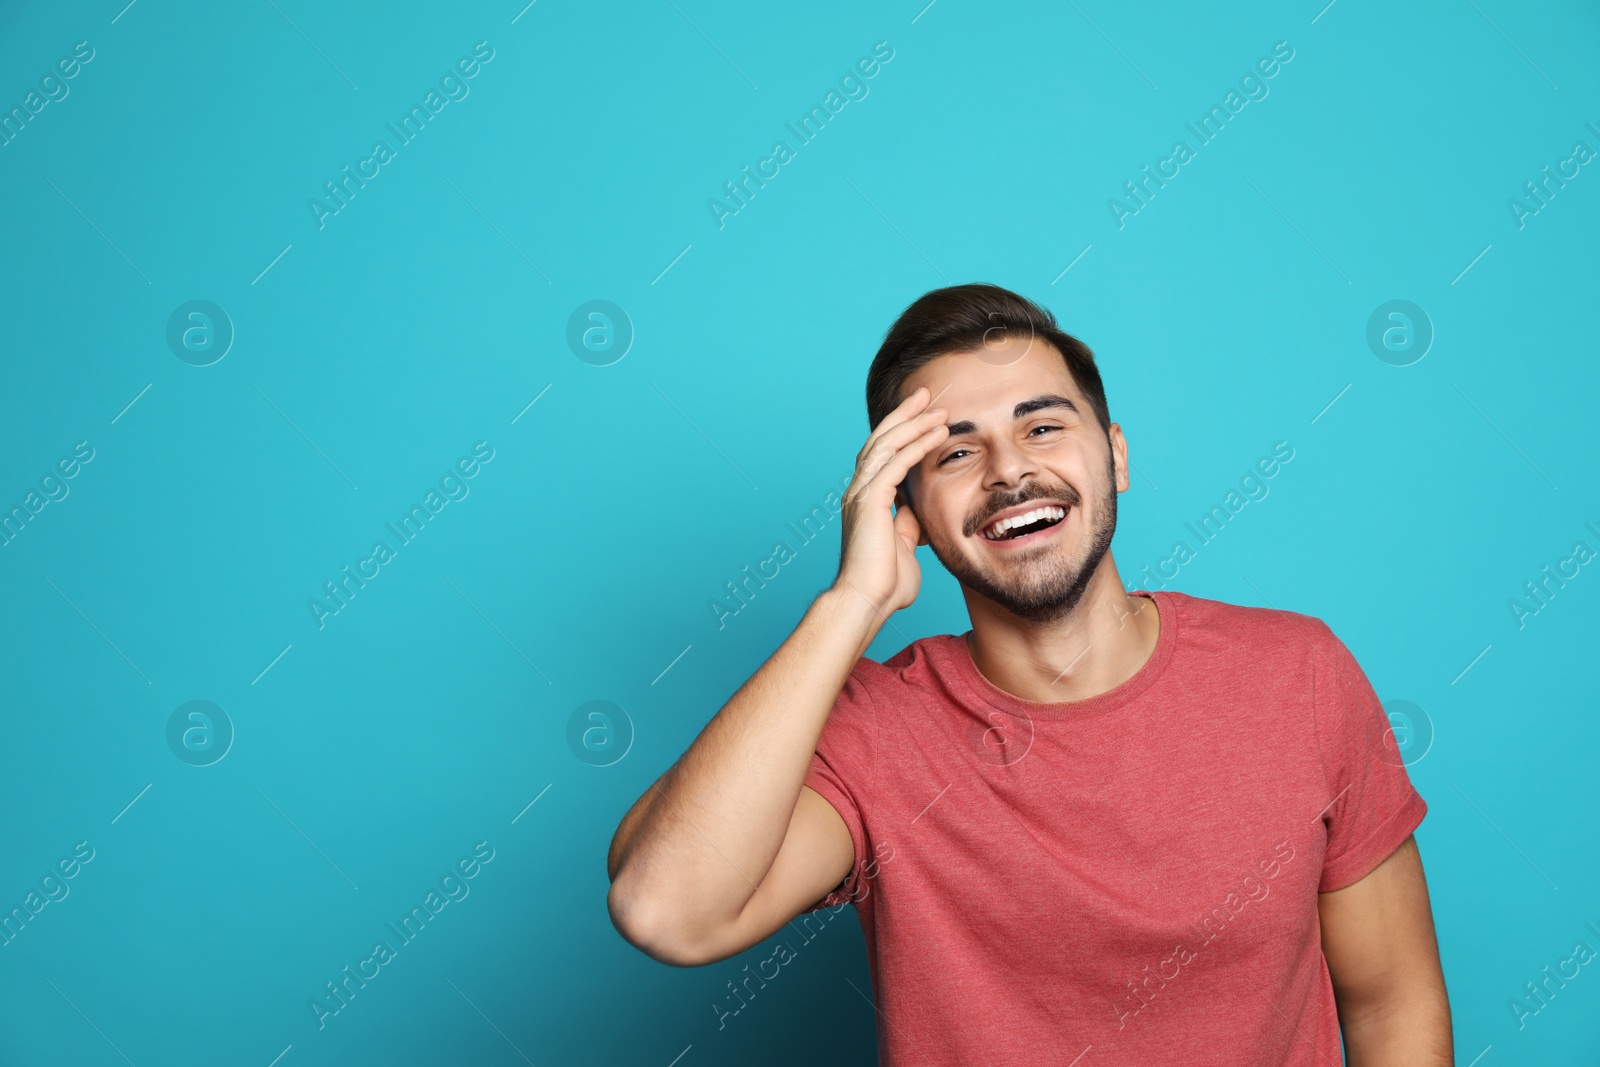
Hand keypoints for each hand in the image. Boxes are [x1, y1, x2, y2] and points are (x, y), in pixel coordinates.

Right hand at [834, 386, 948, 616]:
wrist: (866, 603)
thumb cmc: (885, 584)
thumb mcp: (905, 546)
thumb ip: (908, 524)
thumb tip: (917, 511)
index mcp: (866, 500)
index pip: (883, 455)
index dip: (902, 432)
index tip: (924, 415)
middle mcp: (859, 491)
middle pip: (880, 439)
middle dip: (904, 415)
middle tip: (925, 394)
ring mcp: (861, 494)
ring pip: (886, 445)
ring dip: (913, 423)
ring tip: (937, 407)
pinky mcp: (869, 501)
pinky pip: (895, 464)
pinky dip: (916, 445)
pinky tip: (936, 434)